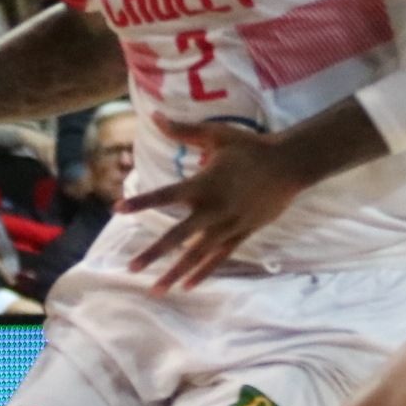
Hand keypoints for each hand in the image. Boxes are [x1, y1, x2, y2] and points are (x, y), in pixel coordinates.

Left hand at [124, 117, 306, 291]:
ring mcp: (227, 225)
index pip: (165, 195)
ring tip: (156, 289)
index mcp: (203, 184)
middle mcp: (212, 209)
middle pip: (177, 236)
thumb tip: (154, 116)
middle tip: (130, 267)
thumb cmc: (250, 147)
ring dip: (175, 272)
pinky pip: (219, 257)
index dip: (141, 202)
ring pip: (197, 254)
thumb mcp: (216, 135)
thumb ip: (183, 130)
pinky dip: (203, 271)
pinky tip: (188, 286)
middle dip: (153, 253)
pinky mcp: (241, 234)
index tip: (117, 209)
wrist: (289, 164)